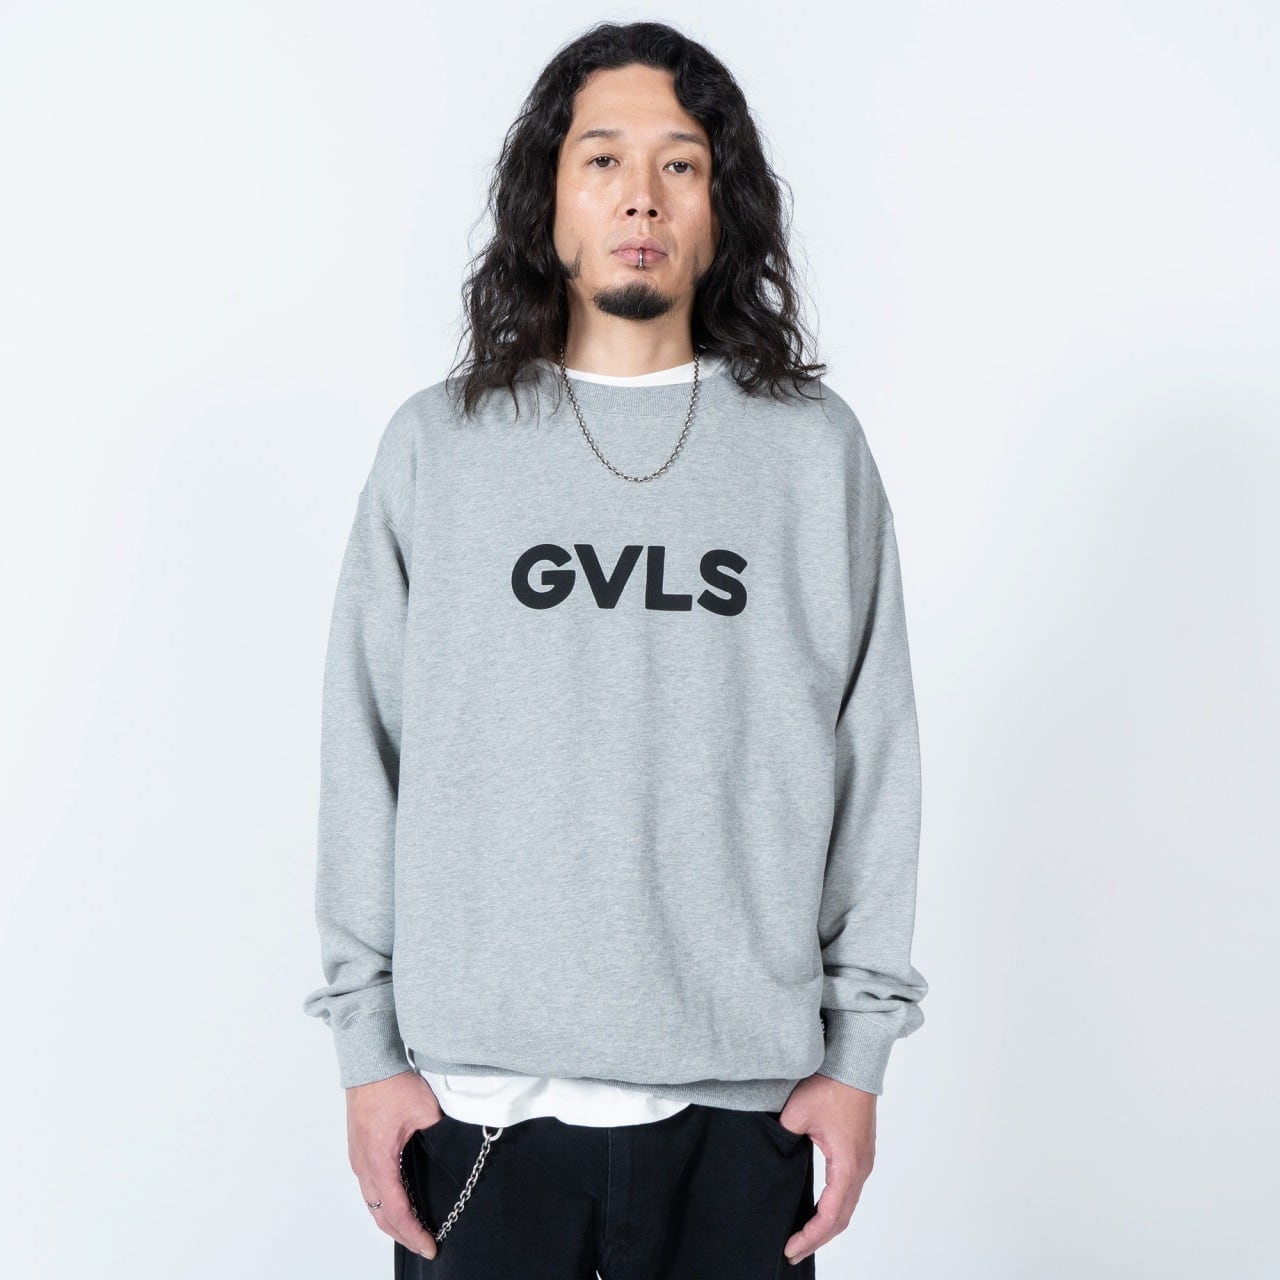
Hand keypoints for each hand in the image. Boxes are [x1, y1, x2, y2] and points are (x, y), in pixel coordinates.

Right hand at [346, 1069, 445, 1260]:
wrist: (370, 1066)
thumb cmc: (393, 1085)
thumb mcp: (426, 1110)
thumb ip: (440, 1135)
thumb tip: (455, 1149)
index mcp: (379, 1160)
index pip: (397, 1210)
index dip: (414, 1233)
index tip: (430, 1246)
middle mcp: (364, 1165)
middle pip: (381, 1215)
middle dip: (403, 1235)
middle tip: (425, 1245)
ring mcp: (359, 1159)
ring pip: (372, 1204)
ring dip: (391, 1221)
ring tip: (413, 1231)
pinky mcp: (359, 1151)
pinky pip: (369, 1188)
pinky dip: (383, 1204)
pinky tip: (398, 1205)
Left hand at [778, 1073, 876, 1265]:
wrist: (854, 1063)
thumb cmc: (830, 1085)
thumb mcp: (797, 1114)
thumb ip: (782, 1139)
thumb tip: (770, 1155)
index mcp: (847, 1165)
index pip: (829, 1216)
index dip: (810, 1237)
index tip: (790, 1248)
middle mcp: (860, 1169)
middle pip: (841, 1218)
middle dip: (816, 1239)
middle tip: (792, 1252)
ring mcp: (862, 1162)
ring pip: (847, 1207)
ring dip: (827, 1226)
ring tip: (803, 1238)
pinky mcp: (859, 1154)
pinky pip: (848, 1191)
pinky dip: (834, 1209)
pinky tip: (819, 1211)